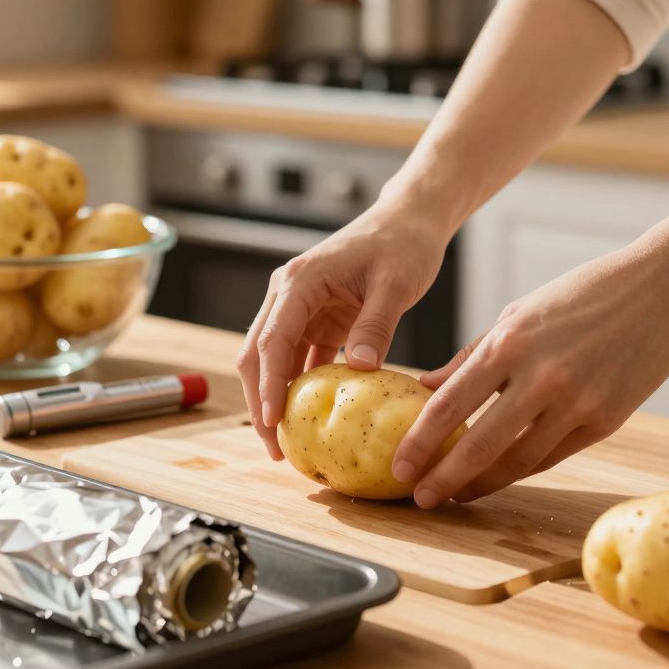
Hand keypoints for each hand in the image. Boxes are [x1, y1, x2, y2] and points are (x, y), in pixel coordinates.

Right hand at [236, 203, 452, 459]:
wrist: (409, 222)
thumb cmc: (402, 244)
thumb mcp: (395, 285)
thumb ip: (375, 326)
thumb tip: (357, 369)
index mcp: (299, 281)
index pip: (273, 339)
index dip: (270, 384)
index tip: (272, 421)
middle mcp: (288, 295)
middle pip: (259, 354)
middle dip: (260, 402)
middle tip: (274, 446)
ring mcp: (299, 309)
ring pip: (274, 361)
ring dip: (277, 399)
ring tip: (287, 444)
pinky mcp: (316, 321)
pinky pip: (300, 360)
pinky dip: (300, 388)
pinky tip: (310, 420)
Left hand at [392, 244, 668, 508]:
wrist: (661, 290)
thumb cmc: (581, 296)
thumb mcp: (517, 313)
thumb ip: (471, 355)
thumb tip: (425, 386)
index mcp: (510, 343)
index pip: (450, 405)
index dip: (420, 443)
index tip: (400, 467)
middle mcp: (541, 377)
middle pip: (479, 444)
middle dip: (444, 478)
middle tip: (419, 497)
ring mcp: (577, 403)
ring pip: (518, 461)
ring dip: (482, 484)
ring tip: (456, 494)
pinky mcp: (606, 421)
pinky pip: (553, 456)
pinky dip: (521, 470)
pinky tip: (500, 477)